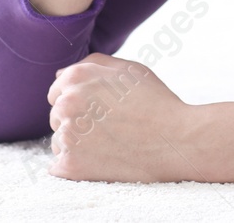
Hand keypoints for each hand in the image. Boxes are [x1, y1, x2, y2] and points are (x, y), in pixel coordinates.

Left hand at [47, 53, 194, 181]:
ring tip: (109, 146)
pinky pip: (58, 167)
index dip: (80, 102)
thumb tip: (59, 76)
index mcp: (77, 77)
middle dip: (76, 122)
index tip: (100, 112)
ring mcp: (67, 135)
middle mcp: (66, 103)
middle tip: (109, 130)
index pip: (57, 91)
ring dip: (76, 145)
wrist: (177, 141)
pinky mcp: (71, 165)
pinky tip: (99, 163)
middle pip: (56, 116)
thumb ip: (92, 65)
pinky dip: (74, 167)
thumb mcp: (129, 69)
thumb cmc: (156, 103)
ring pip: (59, 141)